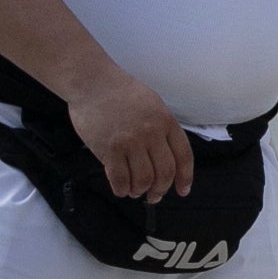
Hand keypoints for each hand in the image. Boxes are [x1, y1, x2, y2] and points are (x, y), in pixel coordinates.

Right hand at [68, 67, 191, 203]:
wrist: (92, 82)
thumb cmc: (121, 92)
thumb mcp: (153, 104)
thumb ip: (161, 129)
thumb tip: (166, 158)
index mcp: (166, 121)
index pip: (183, 156)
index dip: (185, 178)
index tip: (182, 190)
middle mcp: (151, 133)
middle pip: (165, 173)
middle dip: (160, 190)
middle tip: (154, 196)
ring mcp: (130, 142)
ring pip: (143, 180)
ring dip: (140, 191)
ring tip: (134, 191)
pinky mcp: (109, 150)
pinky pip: (120, 179)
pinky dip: (122, 189)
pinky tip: (120, 188)